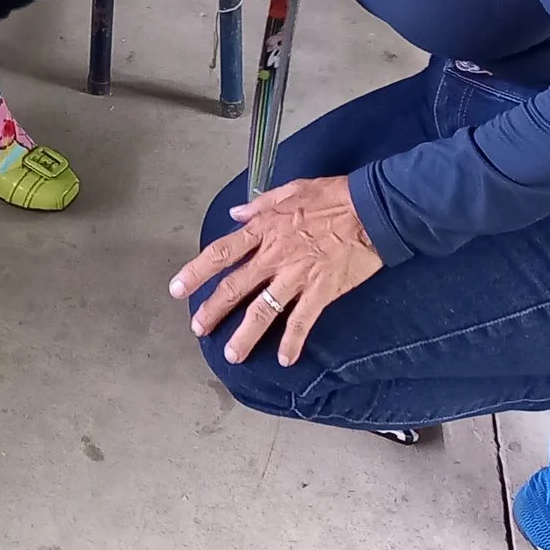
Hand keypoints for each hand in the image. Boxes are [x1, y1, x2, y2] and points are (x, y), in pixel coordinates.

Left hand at [169, 175, 381, 367]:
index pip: (221, 252)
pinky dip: (292, 342)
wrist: (372, 209)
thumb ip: (260, 205)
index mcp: (264, 230)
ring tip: (231, 355)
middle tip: (197, 328)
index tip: (177, 288)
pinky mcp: (321, 291)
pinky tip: (284, 359)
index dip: (196, 271)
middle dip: (212, 309)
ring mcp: (297, 276)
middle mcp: (274, 256)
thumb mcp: (291, 189)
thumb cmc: (333, 196)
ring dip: (244, 335)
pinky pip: (302, 322)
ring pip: (263, 311)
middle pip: (235, 287)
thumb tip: (236, 213)